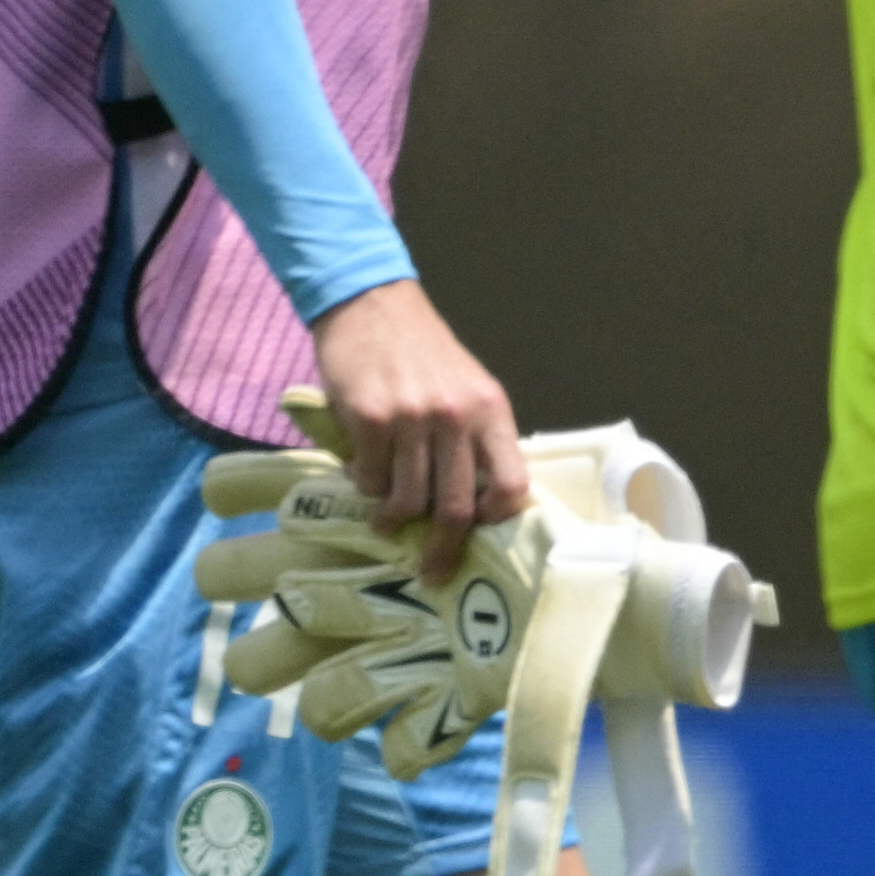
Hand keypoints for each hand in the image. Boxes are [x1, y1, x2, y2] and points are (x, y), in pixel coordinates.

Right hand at [307, 279, 527, 578]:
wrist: (371, 304)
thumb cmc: (422, 351)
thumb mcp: (467, 386)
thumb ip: (475, 434)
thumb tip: (476, 501)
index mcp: (491, 410)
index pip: (512, 483)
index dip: (499, 519)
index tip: (482, 536)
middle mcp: (457, 418)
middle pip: (457, 506)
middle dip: (444, 549)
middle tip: (433, 571)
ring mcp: (412, 420)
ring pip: (409, 500)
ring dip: (394, 520)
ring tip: (385, 521)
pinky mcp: (369, 420)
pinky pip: (371, 479)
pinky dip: (365, 488)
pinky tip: (362, 477)